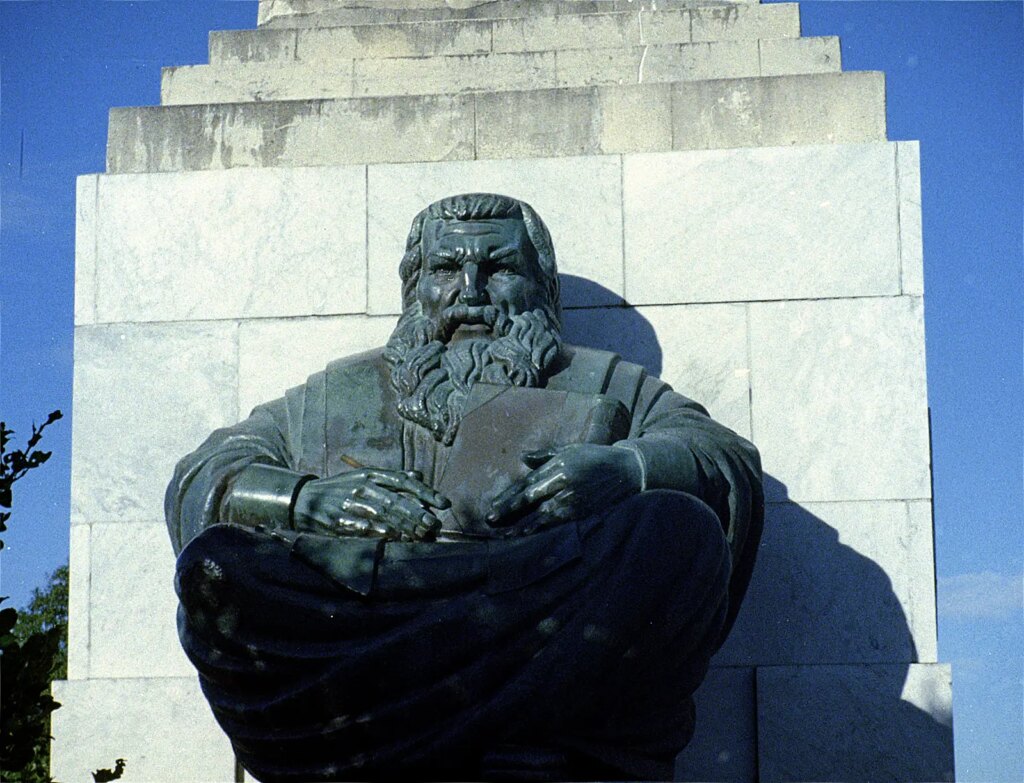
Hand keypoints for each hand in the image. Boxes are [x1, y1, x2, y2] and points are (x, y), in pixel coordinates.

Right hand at [293, 469, 449, 540]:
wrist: (302, 499)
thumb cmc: (340, 488)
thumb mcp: (364, 476)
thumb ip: (391, 478)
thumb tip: (418, 477)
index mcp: (370, 474)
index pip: (403, 481)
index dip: (425, 492)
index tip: (443, 503)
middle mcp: (362, 487)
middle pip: (395, 500)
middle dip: (417, 512)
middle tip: (434, 523)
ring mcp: (350, 504)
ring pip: (382, 515)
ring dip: (404, 526)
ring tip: (421, 534)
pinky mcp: (338, 521)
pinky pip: (363, 528)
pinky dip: (380, 534)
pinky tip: (395, 539)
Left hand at [486, 444, 643, 532]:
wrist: (626, 470)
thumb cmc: (595, 457)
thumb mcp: (570, 451)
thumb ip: (545, 456)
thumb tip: (522, 457)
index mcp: (558, 466)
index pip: (528, 483)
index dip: (510, 495)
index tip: (494, 504)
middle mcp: (563, 483)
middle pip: (530, 499)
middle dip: (509, 510)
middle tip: (491, 519)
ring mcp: (573, 499)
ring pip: (541, 515)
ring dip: (522, 524)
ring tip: (505, 534)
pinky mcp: (583, 511)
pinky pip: (558, 523)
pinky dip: (542, 529)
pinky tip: (529, 534)